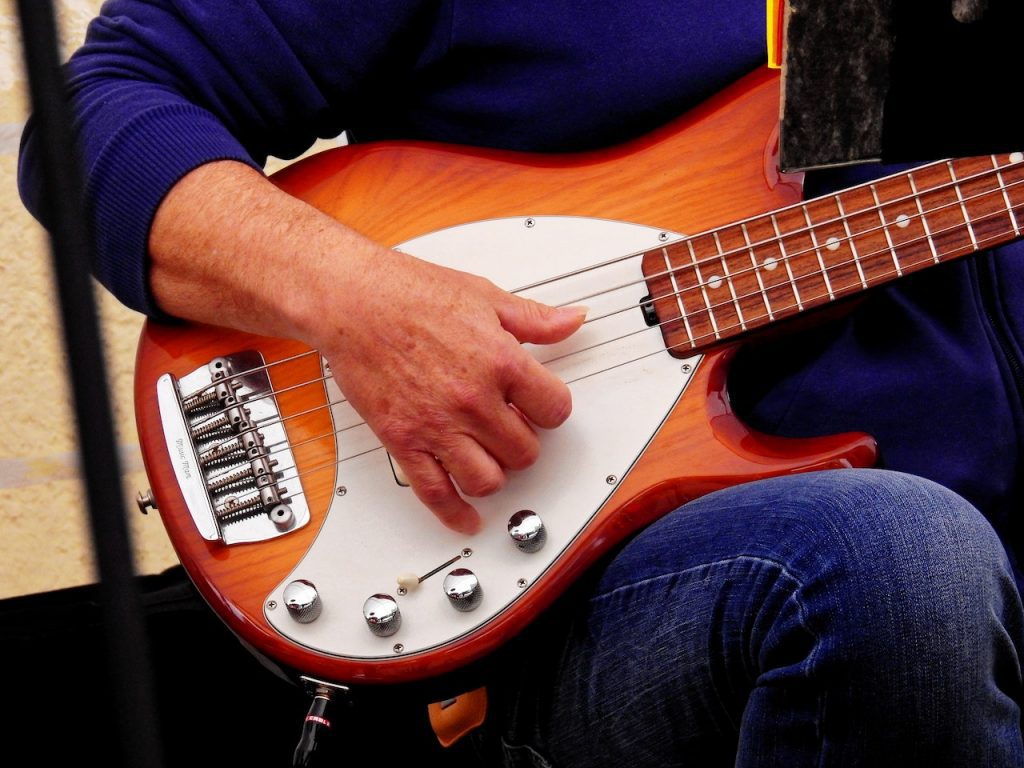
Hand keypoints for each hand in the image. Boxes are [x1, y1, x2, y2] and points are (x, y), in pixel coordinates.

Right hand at [149, 161, 583, 533]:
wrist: (352, 301)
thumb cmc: (409, 294)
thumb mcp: (485, 297)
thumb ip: (535, 319)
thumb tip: (571, 321)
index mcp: (501, 362)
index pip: (555, 409)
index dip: (551, 408)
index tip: (542, 407)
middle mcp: (473, 400)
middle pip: (525, 451)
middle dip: (523, 441)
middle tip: (511, 429)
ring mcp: (438, 426)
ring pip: (488, 480)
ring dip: (494, 473)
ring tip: (489, 458)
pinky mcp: (404, 442)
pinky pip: (436, 494)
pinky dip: (455, 514)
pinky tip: (466, 517)